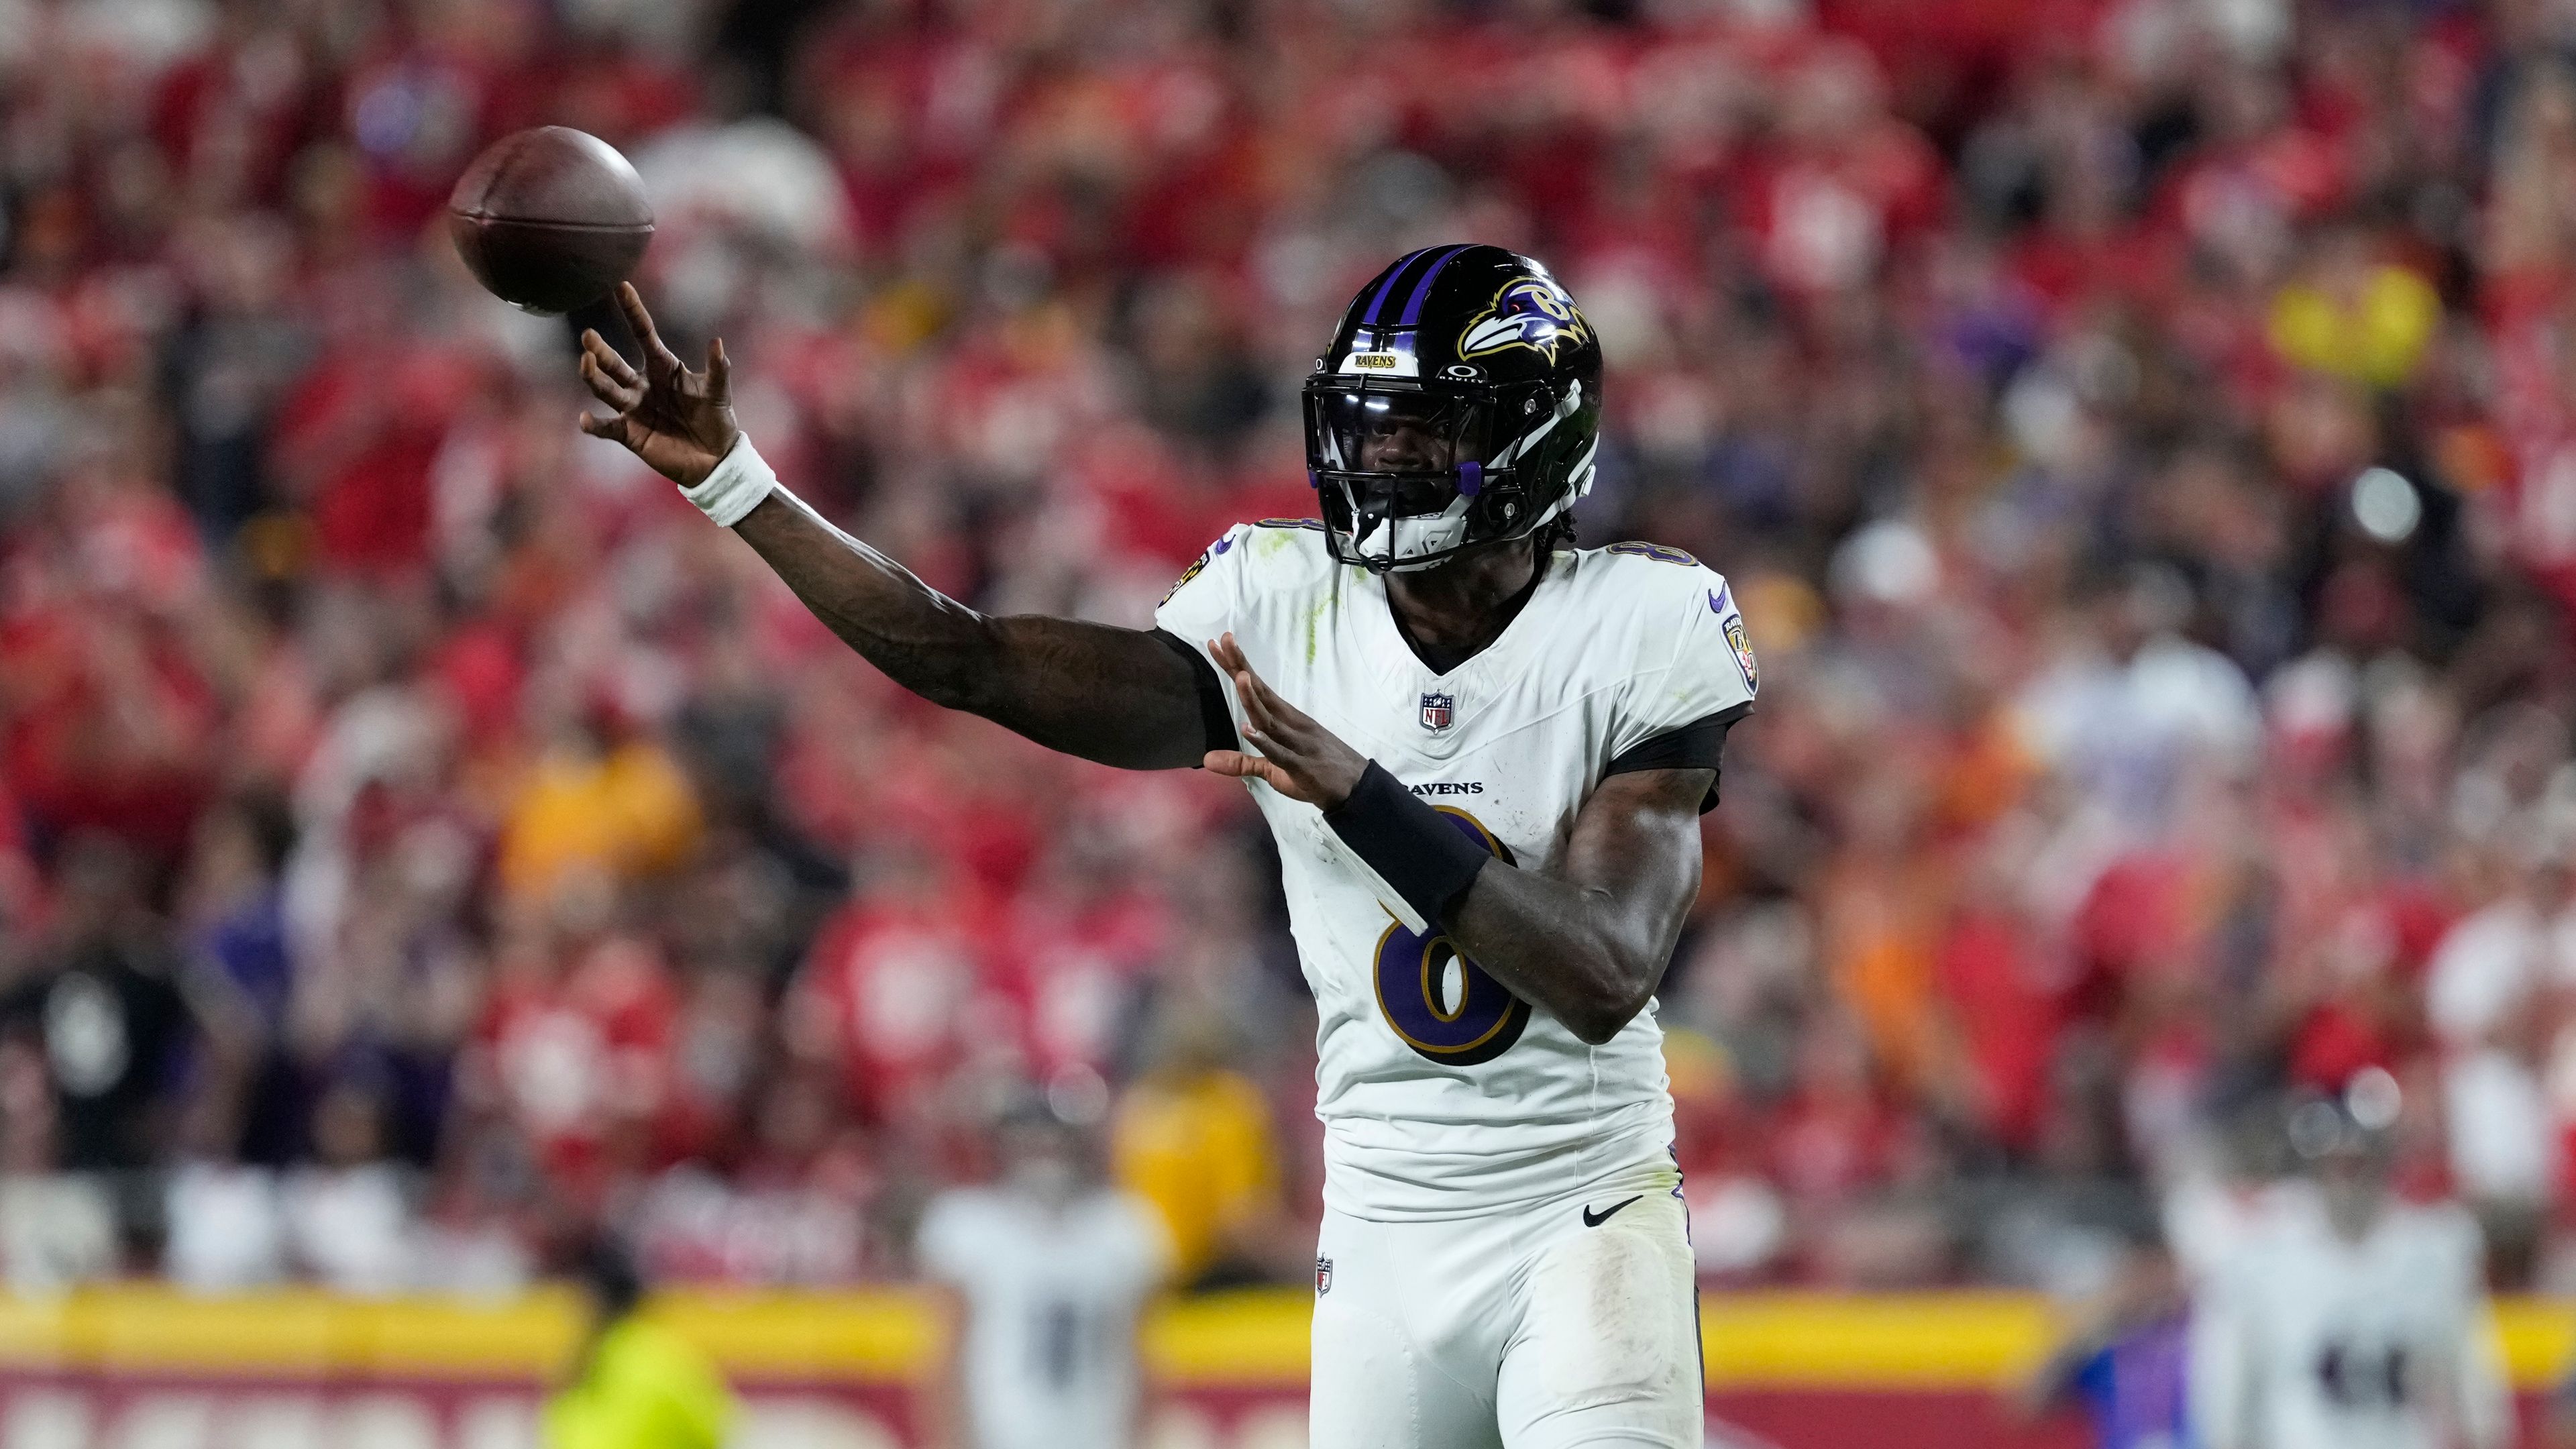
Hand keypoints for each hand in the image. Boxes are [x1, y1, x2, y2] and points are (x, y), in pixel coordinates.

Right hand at [575, 283, 739, 486]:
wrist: (715, 459)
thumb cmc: (716, 420)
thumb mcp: (718, 393)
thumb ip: (717, 369)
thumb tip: (716, 341)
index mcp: (662, 366)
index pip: (643, 333)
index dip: (632, 310)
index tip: (621, 285)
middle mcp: (642, 383)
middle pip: (615, 362)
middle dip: (600, 350)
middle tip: (589, 336)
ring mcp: (634, 408)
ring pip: (606, 389)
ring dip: (594, 377)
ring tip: (586, 362)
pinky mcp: (630, 434)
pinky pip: (608, 428)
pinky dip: (595, 425)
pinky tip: (585, 419)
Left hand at [1202, 632, 1368, 808]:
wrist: (1355, 787)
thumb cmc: (1314, 771)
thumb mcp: (1273, 768)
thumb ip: (1241, 762)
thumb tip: (1206, 760)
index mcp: (1284, 718)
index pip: (1257, 688)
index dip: (1237, 667)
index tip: (1218, 643)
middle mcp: (1290, 723)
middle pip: (1261, 693)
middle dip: (1241, 668)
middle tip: (1224, 640)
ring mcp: (1296, 743)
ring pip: (1270, 719)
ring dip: (1253, 699)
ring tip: (1239, 676)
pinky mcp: (1301, 766)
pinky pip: (1280, 752)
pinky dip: (1265, 742)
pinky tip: (1249, 730)